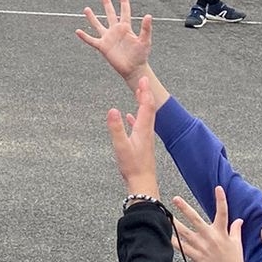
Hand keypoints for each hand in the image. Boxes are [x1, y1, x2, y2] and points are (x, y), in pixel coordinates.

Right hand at [76, 0, 152, 86]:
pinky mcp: (103, 47)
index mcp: (126, 28)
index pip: (125, 12)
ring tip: (86, 9)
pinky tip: (78, 31)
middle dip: (107, 4)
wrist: (133, 68)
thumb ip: (146, 28)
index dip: (124, 2)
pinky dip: (84, 36)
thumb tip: (148, 15)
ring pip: (98, 25)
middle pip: (110, 14)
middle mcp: (116, 31)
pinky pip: (91, 40)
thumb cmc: (141, 55)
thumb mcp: (145, 40)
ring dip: (92, 17)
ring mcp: (108, 38)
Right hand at [105, 77, 160, 197]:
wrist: (142, 183)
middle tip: (143, 80)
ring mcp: (145, 138)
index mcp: (143, 129)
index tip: (143, 78)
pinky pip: (140, 126)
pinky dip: (136, 117)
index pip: (146, 105)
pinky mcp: (142, 145)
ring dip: (142, 103)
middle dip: (145, 93)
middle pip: (148, 108)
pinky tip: (129, 117)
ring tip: (139, 93)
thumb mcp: (121, 146)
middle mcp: (147, 131)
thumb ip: (116, 128)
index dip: (144, 91)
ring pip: (145, 116)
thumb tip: (112, 110)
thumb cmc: (132, 167)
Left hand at [171, 187, 260, 261]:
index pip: (223, 212)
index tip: (218, 188)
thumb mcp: (237, 243)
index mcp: (222, 232)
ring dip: (174, 224)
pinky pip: (182, 247)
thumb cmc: (235, 261)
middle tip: (175, 199)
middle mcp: (210, 237)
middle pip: (196, 219)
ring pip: (185, 232)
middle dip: (185, 208)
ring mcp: (202, 246)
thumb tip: (239, 220)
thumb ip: (236, 230)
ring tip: (164, 216)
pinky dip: (173, 242)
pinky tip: (165, 235)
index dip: (221, 200)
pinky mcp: (196, 256)